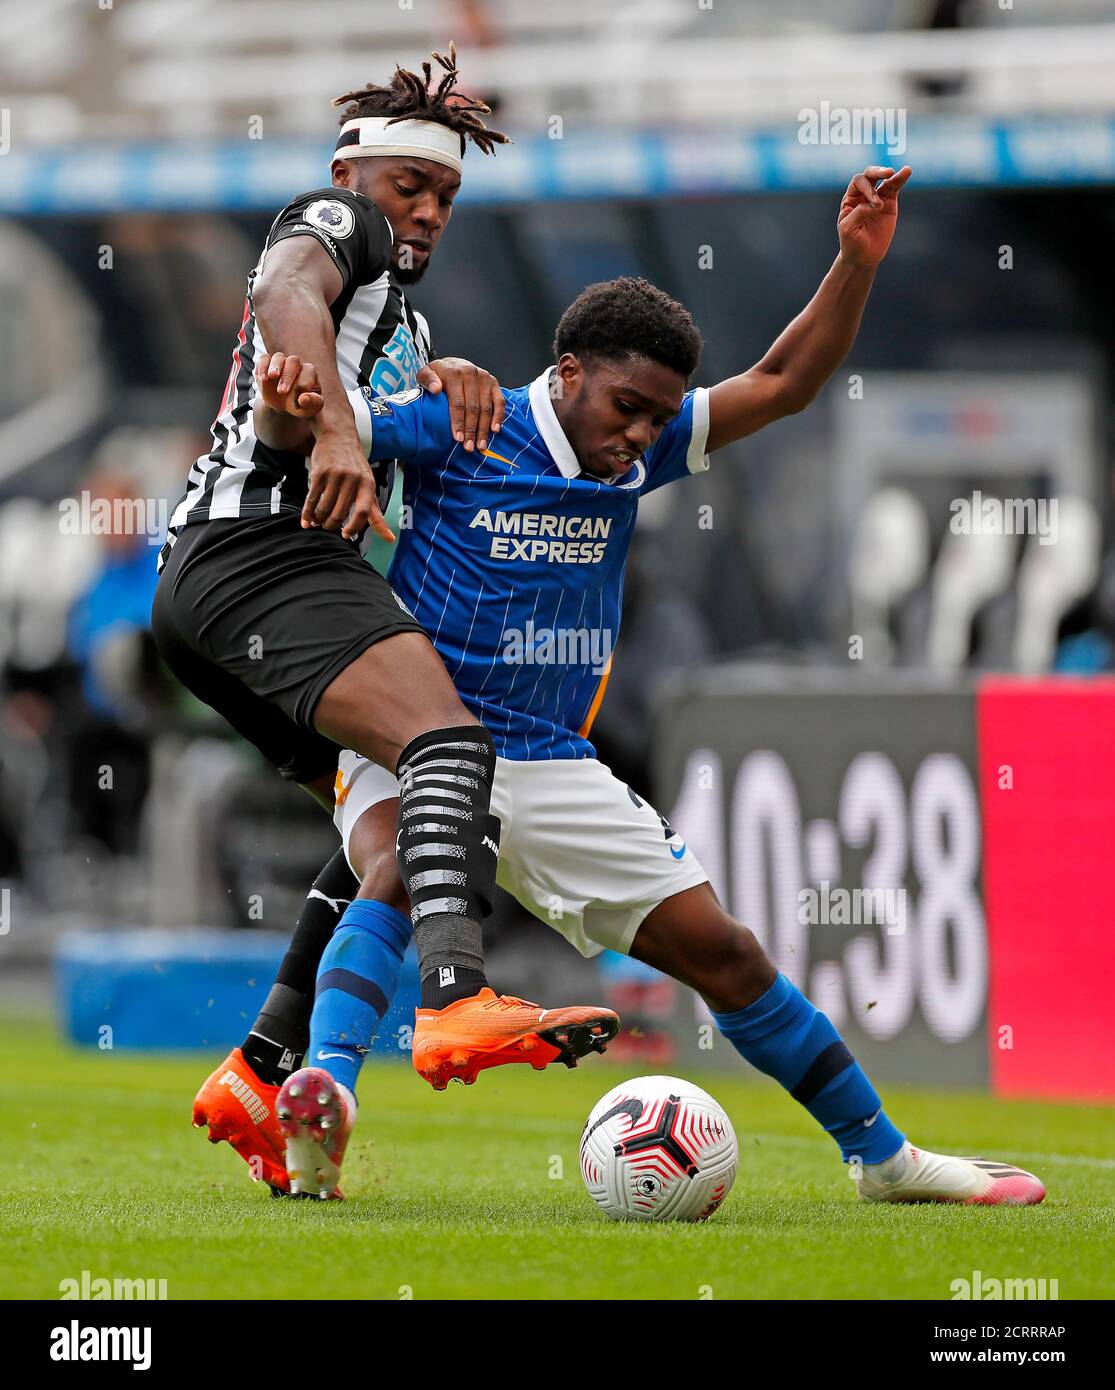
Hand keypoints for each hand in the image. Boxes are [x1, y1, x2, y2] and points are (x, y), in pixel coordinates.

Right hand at [255, 352, 324, 416]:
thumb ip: (313, 403)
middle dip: (287, 376)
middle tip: (281, 391)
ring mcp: (281, 363)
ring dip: (275, 367)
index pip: (308, 372)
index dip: (303, 385)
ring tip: (271, 377)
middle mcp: (296, 364)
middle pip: (293, 361)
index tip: (299, 401)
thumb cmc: (301, 405)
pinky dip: (262, 367)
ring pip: (278, 357)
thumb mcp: (311, 408)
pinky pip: (264, 359)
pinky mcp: (267, 365)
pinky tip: (262, 378)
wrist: (284, 406)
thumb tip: (304, 399)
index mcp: (309, 372)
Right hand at [303, 428, 393, 542]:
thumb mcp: (368, 485)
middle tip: (329, 527)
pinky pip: (312, 499)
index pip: (364, 512)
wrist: (338, 436)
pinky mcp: (319, 473)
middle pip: (340, 513)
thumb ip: (376, 513)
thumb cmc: (355, 466)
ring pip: (325, 508)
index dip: (354, 527)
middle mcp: (352, 479)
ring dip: (320, 520)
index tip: (346, 535)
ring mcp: (335, 476)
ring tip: (319, 522)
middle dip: (332, 525)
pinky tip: (306, 521)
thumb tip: (390, 539)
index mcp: (367, 484)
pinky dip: (307, 514)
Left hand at [418, 357, 503, 451]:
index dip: (458, 422)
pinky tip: (494, 430)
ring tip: (481, 445)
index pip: (457, 402)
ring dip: (484, 428)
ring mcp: (484, 378)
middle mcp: (471, 373)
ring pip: (486, 407)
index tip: (458, 438)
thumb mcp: (426, 373)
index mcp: (454, 372)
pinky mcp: (494, 383)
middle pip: (473, 407)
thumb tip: (435, 389)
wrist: (452, 364)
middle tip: (469, 447)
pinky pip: (500, 402)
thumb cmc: (437, 374)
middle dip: (471, 430)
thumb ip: (427, 379)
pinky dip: (498, 417)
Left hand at [837, 165, 911, 267]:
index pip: (859, 183)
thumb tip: (878, 202)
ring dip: (894, 176)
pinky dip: (900, 181)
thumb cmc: (851, 243)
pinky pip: (895, 189)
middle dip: (878, 172)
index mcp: (850, 198)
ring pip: (885, 181)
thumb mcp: (849, 228)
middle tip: (888, 173)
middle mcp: (863, 195)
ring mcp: (877, 198)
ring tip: (906, 171)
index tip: (875, 204)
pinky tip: (906, 172)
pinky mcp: (889, 204)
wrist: (863, 257)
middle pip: (870, 175)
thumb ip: (861, 212)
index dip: (868, 188)